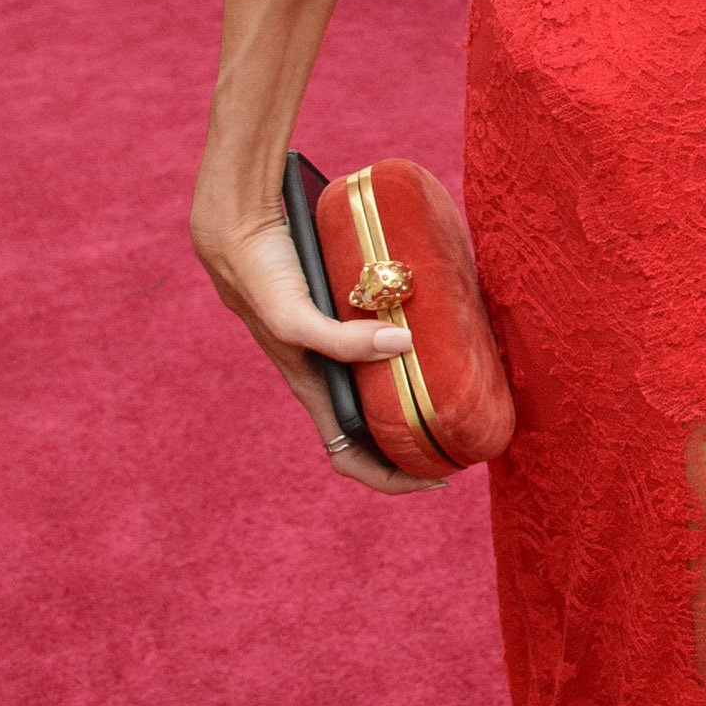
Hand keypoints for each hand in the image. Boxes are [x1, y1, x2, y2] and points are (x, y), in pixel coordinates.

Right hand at [191, 192, 441, 492]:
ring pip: (384, 383)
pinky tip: (441, 329)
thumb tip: (401, 348)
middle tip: (467, 432)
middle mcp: (328, 372)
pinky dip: (412, 344)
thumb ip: (339, 339)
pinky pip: (386, 340)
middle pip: (376, 427)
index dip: (392, 478)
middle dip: (417, 440)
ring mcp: (338, 343)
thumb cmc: (258, 277)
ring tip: (463, 387)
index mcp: (314, 389)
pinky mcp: (347, 311)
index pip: (351, 457)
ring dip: (418, 391)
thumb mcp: (293, 317)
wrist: (238, 225)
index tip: (438, 480)